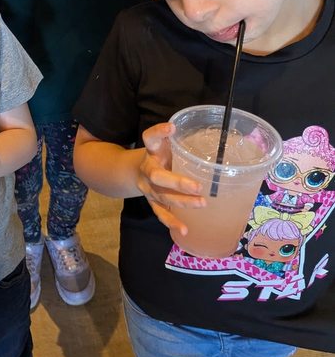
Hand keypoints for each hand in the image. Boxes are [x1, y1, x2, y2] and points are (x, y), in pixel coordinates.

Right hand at [136, 123, 204, 239]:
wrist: (134, 172)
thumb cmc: (161, 156)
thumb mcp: (167, 144)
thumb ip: (184, 141)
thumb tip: (221, 140)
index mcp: (152, 151)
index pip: (150, 138)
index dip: (159, 132)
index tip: (172, 127)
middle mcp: (148, 169)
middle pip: (158, 176)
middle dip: (177, 182)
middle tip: (198, 186)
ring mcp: (148, 188)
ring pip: (163, 196)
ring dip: (182, 202)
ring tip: (202, 203)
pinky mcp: (152, 202)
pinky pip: (161, 213)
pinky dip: (172, 222)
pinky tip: (184, 229)